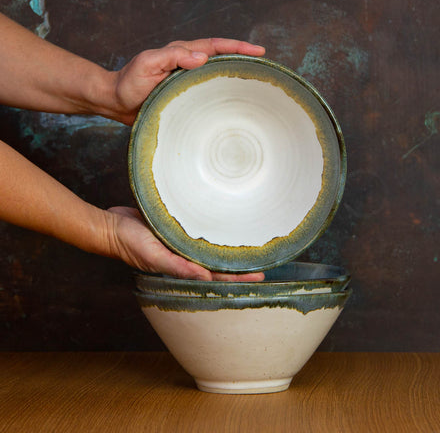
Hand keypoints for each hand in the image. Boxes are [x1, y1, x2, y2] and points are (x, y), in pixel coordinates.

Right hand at [106, 206, 264, 280]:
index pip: (216, 274)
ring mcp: (181, 241)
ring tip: (250, 244)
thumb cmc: (129, 244)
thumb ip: (178, 267)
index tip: (260, 274)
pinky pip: (199, 230)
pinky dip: (213, 231)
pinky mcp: (177, 227)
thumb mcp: (154, 256)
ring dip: (228, 247)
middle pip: (218, 261)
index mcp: (183, 265)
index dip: (238, 276)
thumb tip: (205, 278)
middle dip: (240, 263)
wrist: (111, 225)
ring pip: (210, 246)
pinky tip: (224, 225)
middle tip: (264, 259)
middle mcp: (185, 255)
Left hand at [107, 38, 264, 124]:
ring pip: (217, 77)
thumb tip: (202, 57)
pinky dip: (222, 97)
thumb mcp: (147, 64)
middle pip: (221, 59)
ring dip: (235, 78)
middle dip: (243, 60)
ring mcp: (188, 82)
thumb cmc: (128, 83)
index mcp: (182, 54)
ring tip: (255, 85)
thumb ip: (172, 56)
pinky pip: (208, 94)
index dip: (237, 47)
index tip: (258, 51)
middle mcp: (188, 66)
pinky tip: (232, 106)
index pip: (215, 46)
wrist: (115, 103)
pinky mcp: (185, 98)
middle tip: (264, 67)